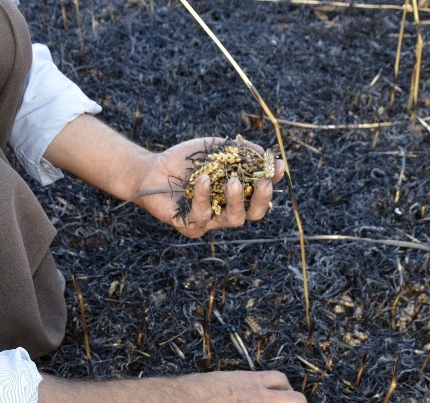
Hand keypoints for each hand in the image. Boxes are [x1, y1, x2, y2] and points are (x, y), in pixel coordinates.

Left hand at [134, 138, 285, 237]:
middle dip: (262, 198)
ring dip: (236, 200)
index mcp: (236, 194)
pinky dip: (204, 196)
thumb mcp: (213, 149)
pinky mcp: (189, 226)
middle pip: (254, 213)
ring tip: (233, 181)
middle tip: (263, 182)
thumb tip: (263, 152)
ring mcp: (210, 221)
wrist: (151, 170)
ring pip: (234, 219)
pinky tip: (203, 179)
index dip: (273, 180)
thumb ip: (237, 150)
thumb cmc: (184, 161)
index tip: (278, 166)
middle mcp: (227, 210)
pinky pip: (202, 215)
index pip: (260, 191)